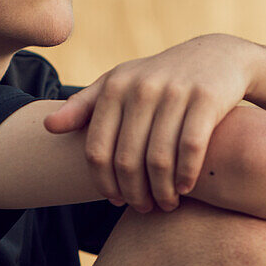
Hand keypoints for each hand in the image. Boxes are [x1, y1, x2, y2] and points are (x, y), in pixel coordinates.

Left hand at [43, 34, 257, 212]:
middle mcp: (141, 87)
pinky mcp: (206, 98)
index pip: (97, 150)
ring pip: (158, 159)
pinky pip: (190, 149)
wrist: (217, 57)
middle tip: (143, 208)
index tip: (116, 200)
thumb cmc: (158, 79)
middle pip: (127, 160)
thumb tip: (47, 127)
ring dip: (161, 191)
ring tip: (166, 203)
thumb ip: (83, 106)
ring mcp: (174, 92)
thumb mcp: (120, 84)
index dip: (104, 183)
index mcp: (114, 87)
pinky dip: (186, 175)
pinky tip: (186, 188)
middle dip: (134, 193)